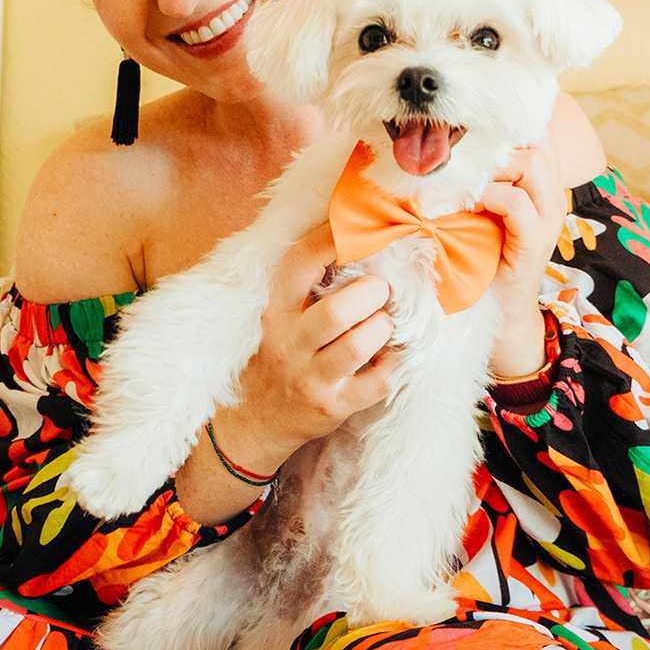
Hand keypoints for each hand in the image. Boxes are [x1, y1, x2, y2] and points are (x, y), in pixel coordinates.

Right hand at [215, 223, 397, 471]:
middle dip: (371, 293)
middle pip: (335, 312)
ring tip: (384, 322)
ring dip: (382, 327)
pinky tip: (392, 353)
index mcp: (275, 311)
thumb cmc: (278, 353)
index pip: (299, 265)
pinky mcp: (334, 406)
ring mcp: (311, 378)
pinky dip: (394, 363)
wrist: (255, 420)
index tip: (359, 230)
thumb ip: (305, 283)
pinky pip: (378, 382)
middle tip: (381, 289)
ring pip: (358, 346)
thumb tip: (356, 236)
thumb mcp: (278, 315)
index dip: (331, 240)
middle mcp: (289, 343)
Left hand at [480, 142, 567, 375]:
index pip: (537, 132)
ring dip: (490, 168)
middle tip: (460, 156)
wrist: (497, 311)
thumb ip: (476, 178)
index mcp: (541, 183)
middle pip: (535, 141)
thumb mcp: (479, 208)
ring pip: (530, 164)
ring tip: (464, 182)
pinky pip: (517, 202)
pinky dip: (489, 197)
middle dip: (494, 142)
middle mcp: (551, 195)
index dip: (507, 122)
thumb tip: (440, 144)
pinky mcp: (535, 241)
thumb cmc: (482, 255)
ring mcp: (547, 217)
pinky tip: (469, 205)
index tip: (469, 122)